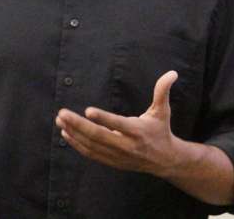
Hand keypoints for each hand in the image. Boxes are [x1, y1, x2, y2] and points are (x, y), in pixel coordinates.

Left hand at [55, 70, 190, 177]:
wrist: (164, 160)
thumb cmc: (160, 130)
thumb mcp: (162, 111)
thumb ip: (162, 91)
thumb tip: (172, 73)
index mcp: (138, 131)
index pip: (118, 125)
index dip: (103, 118)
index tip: (88, 110)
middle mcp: (126, 145)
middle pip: (99, 136)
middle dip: (78, 125)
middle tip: (62, 113)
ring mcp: (117, 155)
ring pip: (91, 146)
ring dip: (74, 133)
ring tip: (60, 120)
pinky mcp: (111, 161)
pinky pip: (90, 153)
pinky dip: (76, 144)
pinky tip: (66, 133)